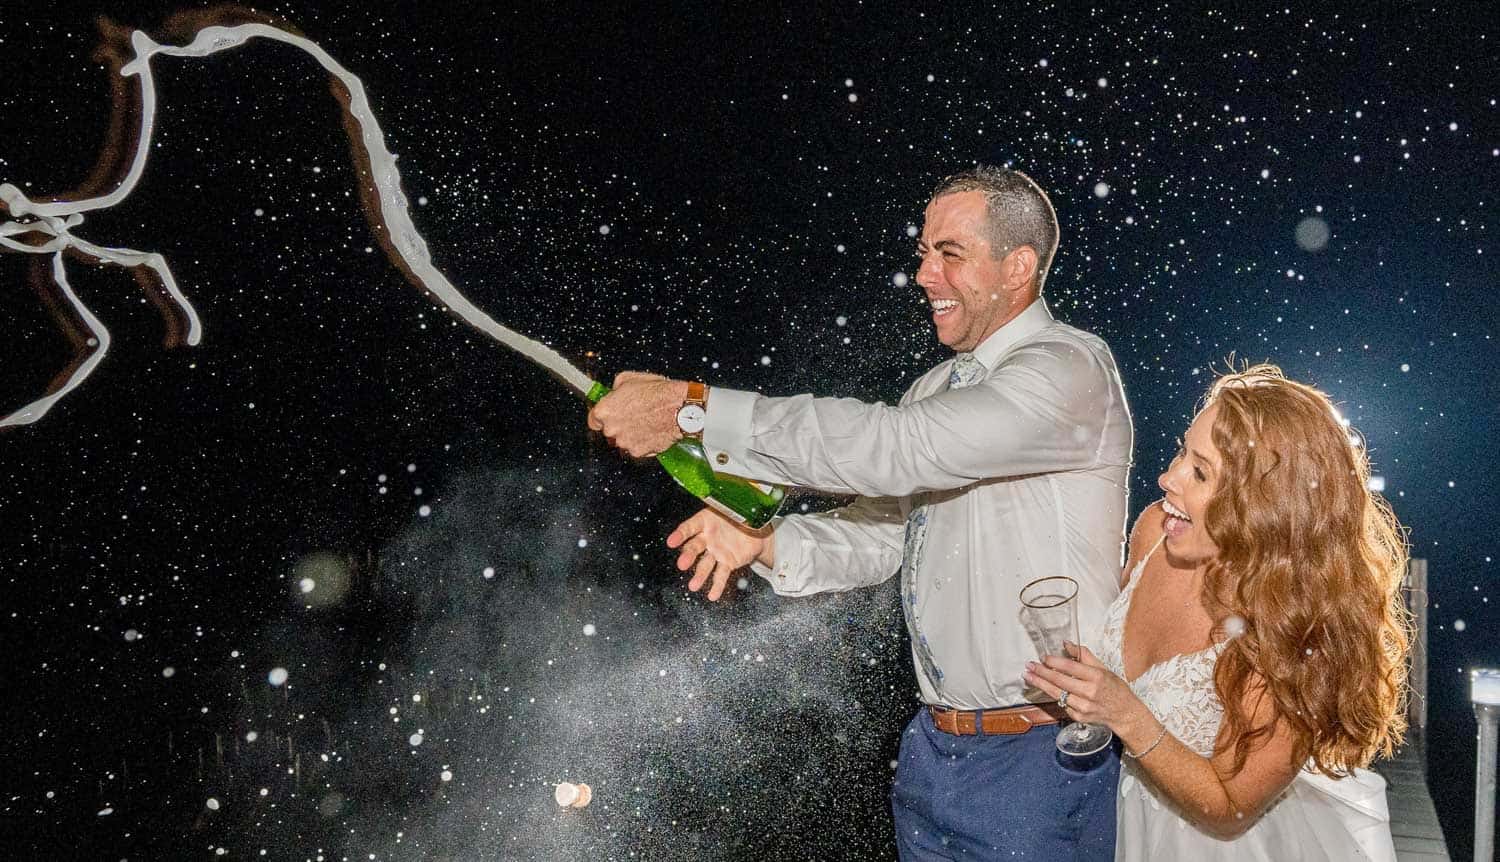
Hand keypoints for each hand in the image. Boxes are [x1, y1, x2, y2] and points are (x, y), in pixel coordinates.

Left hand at [586, 371, 687, 457]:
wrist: (680, 409)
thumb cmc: (658, 393)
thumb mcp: (629, 378)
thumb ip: (615, 388)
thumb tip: (614, 392)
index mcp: (605, 411)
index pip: (593, 420)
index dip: (601, 417)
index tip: (608, 416)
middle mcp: (612, 429)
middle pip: (609, 431)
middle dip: (619, 425)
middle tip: (634, 415)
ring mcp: (625, 442)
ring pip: (623, 441)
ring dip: (631, 434)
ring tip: (646, 422)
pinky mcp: (639, 452)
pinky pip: (637, 448)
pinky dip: (643, 442)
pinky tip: (653, 430)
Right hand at [666, 508, 770, 600]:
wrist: (757, 528)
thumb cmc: (742, 513)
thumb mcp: (735, 506)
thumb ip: (730, 504)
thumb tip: (737, 493)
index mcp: (706, 520)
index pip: (690, 527)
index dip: (681, 534)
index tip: (671, 542)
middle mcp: (708, 537)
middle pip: (695, 548)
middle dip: (688, 556)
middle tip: (682, 565)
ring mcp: (716, 551)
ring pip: (705, 564)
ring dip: (699, 575)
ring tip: (694, 586)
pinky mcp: (727, 563)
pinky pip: (721, 574)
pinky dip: (717, 586)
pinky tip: (712, 595)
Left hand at [1022, 642, 1149, 734]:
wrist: (1124, 713)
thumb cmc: (1115, 689)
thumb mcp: (1104, 668)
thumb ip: (1084, 655)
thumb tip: (1066, 644)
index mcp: (1097, 677)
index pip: (1071, 668)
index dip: (1055, 662)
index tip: (1043, 657)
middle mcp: (1090, 693)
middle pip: (1060, 681)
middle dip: (1042, 673)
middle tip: (1029, 666)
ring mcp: (1083, 707)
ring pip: (1057, 694)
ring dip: (1041, 684)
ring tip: (1028, 676)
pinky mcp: (1079, 717)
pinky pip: (1061, 704)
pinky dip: (1052, 695)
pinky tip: (1043, 687)